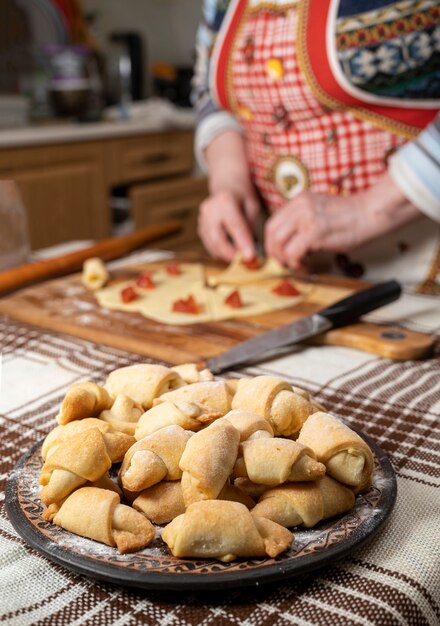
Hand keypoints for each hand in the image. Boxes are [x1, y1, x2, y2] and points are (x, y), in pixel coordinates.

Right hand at [198, 189, 259, 261]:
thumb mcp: (252, 207)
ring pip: (211, 243)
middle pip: (218, 238)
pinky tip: (228, 252)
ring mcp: (202, 217)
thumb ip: (249, 227)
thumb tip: (248, 251)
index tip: (251, 256)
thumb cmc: (243, 197)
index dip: (243, 243)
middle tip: (243, 262)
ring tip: (237, 258)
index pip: (235, 226)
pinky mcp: (200, 225)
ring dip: (224, 254)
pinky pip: (208, 243)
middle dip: (231, 253)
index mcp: (226, 200)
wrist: (226, 186)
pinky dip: (218, 250)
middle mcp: (210, 209)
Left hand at [264, 172, 421, 268]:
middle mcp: (299, 207)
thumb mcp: (319, 210)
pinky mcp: (315, 232)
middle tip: (283, 262)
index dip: (271, 241)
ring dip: (283, 259)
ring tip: (295, 264)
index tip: (277, 252)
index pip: (272, 222)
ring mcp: (306, 219)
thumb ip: (303, 221)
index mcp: (299, 201)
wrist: (370, 211)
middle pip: (271, 233)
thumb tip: (290, 241)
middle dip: (273, 252)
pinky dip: (295, 262)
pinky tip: (305, 264)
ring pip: (278, 243)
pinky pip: (293, 252)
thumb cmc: (351, 215)